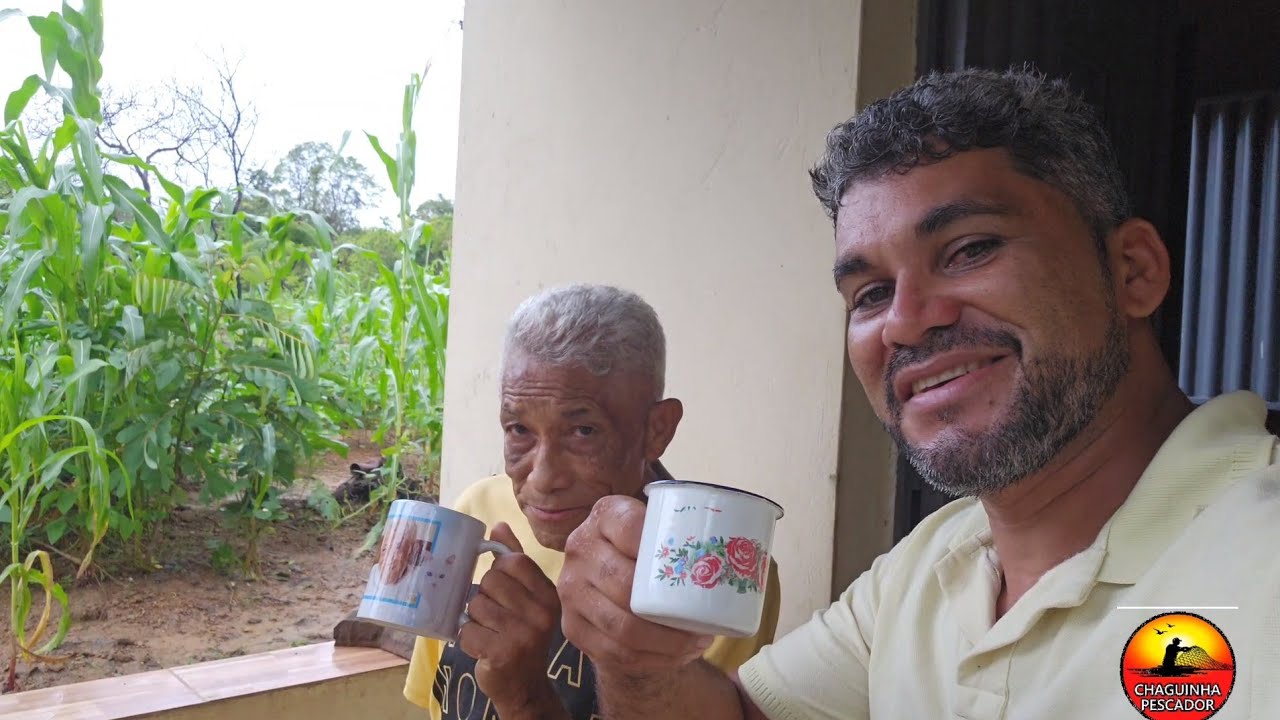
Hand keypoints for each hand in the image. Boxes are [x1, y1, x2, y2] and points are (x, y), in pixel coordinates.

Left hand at [458, 523, 560, 708]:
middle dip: (483, 597)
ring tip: (488, 632)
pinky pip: (466, 631)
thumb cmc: (522, 634)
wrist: (525, 685)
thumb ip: (515, 560)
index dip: (498, 571)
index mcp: (549, 595)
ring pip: (476, 605)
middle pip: (491, 582)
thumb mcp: (527, 596)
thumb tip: (499, 525)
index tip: (501, 589)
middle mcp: (541, 614)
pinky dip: (466, 638)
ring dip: (473, 619)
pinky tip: (482, 646)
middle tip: (494, 616)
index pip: (513, 562)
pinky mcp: (502, 654)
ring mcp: (523, 635)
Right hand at [558, 496, 713, 678]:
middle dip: (669, 613)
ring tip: (697, 644)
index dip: (661, 546)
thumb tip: (749, 538)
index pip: (629, 526)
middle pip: (625, 585)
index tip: (696, 567)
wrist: (608, 583)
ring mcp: (570, 589)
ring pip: (621, 626)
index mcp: (604, 514)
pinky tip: (676, 658)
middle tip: (706, 625)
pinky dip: (650, 660)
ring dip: (664, 643)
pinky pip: (613, 652)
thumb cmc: (648, 551)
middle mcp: (580, 547)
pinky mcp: (571, 626)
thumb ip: (687, 523)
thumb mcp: (659, 526)